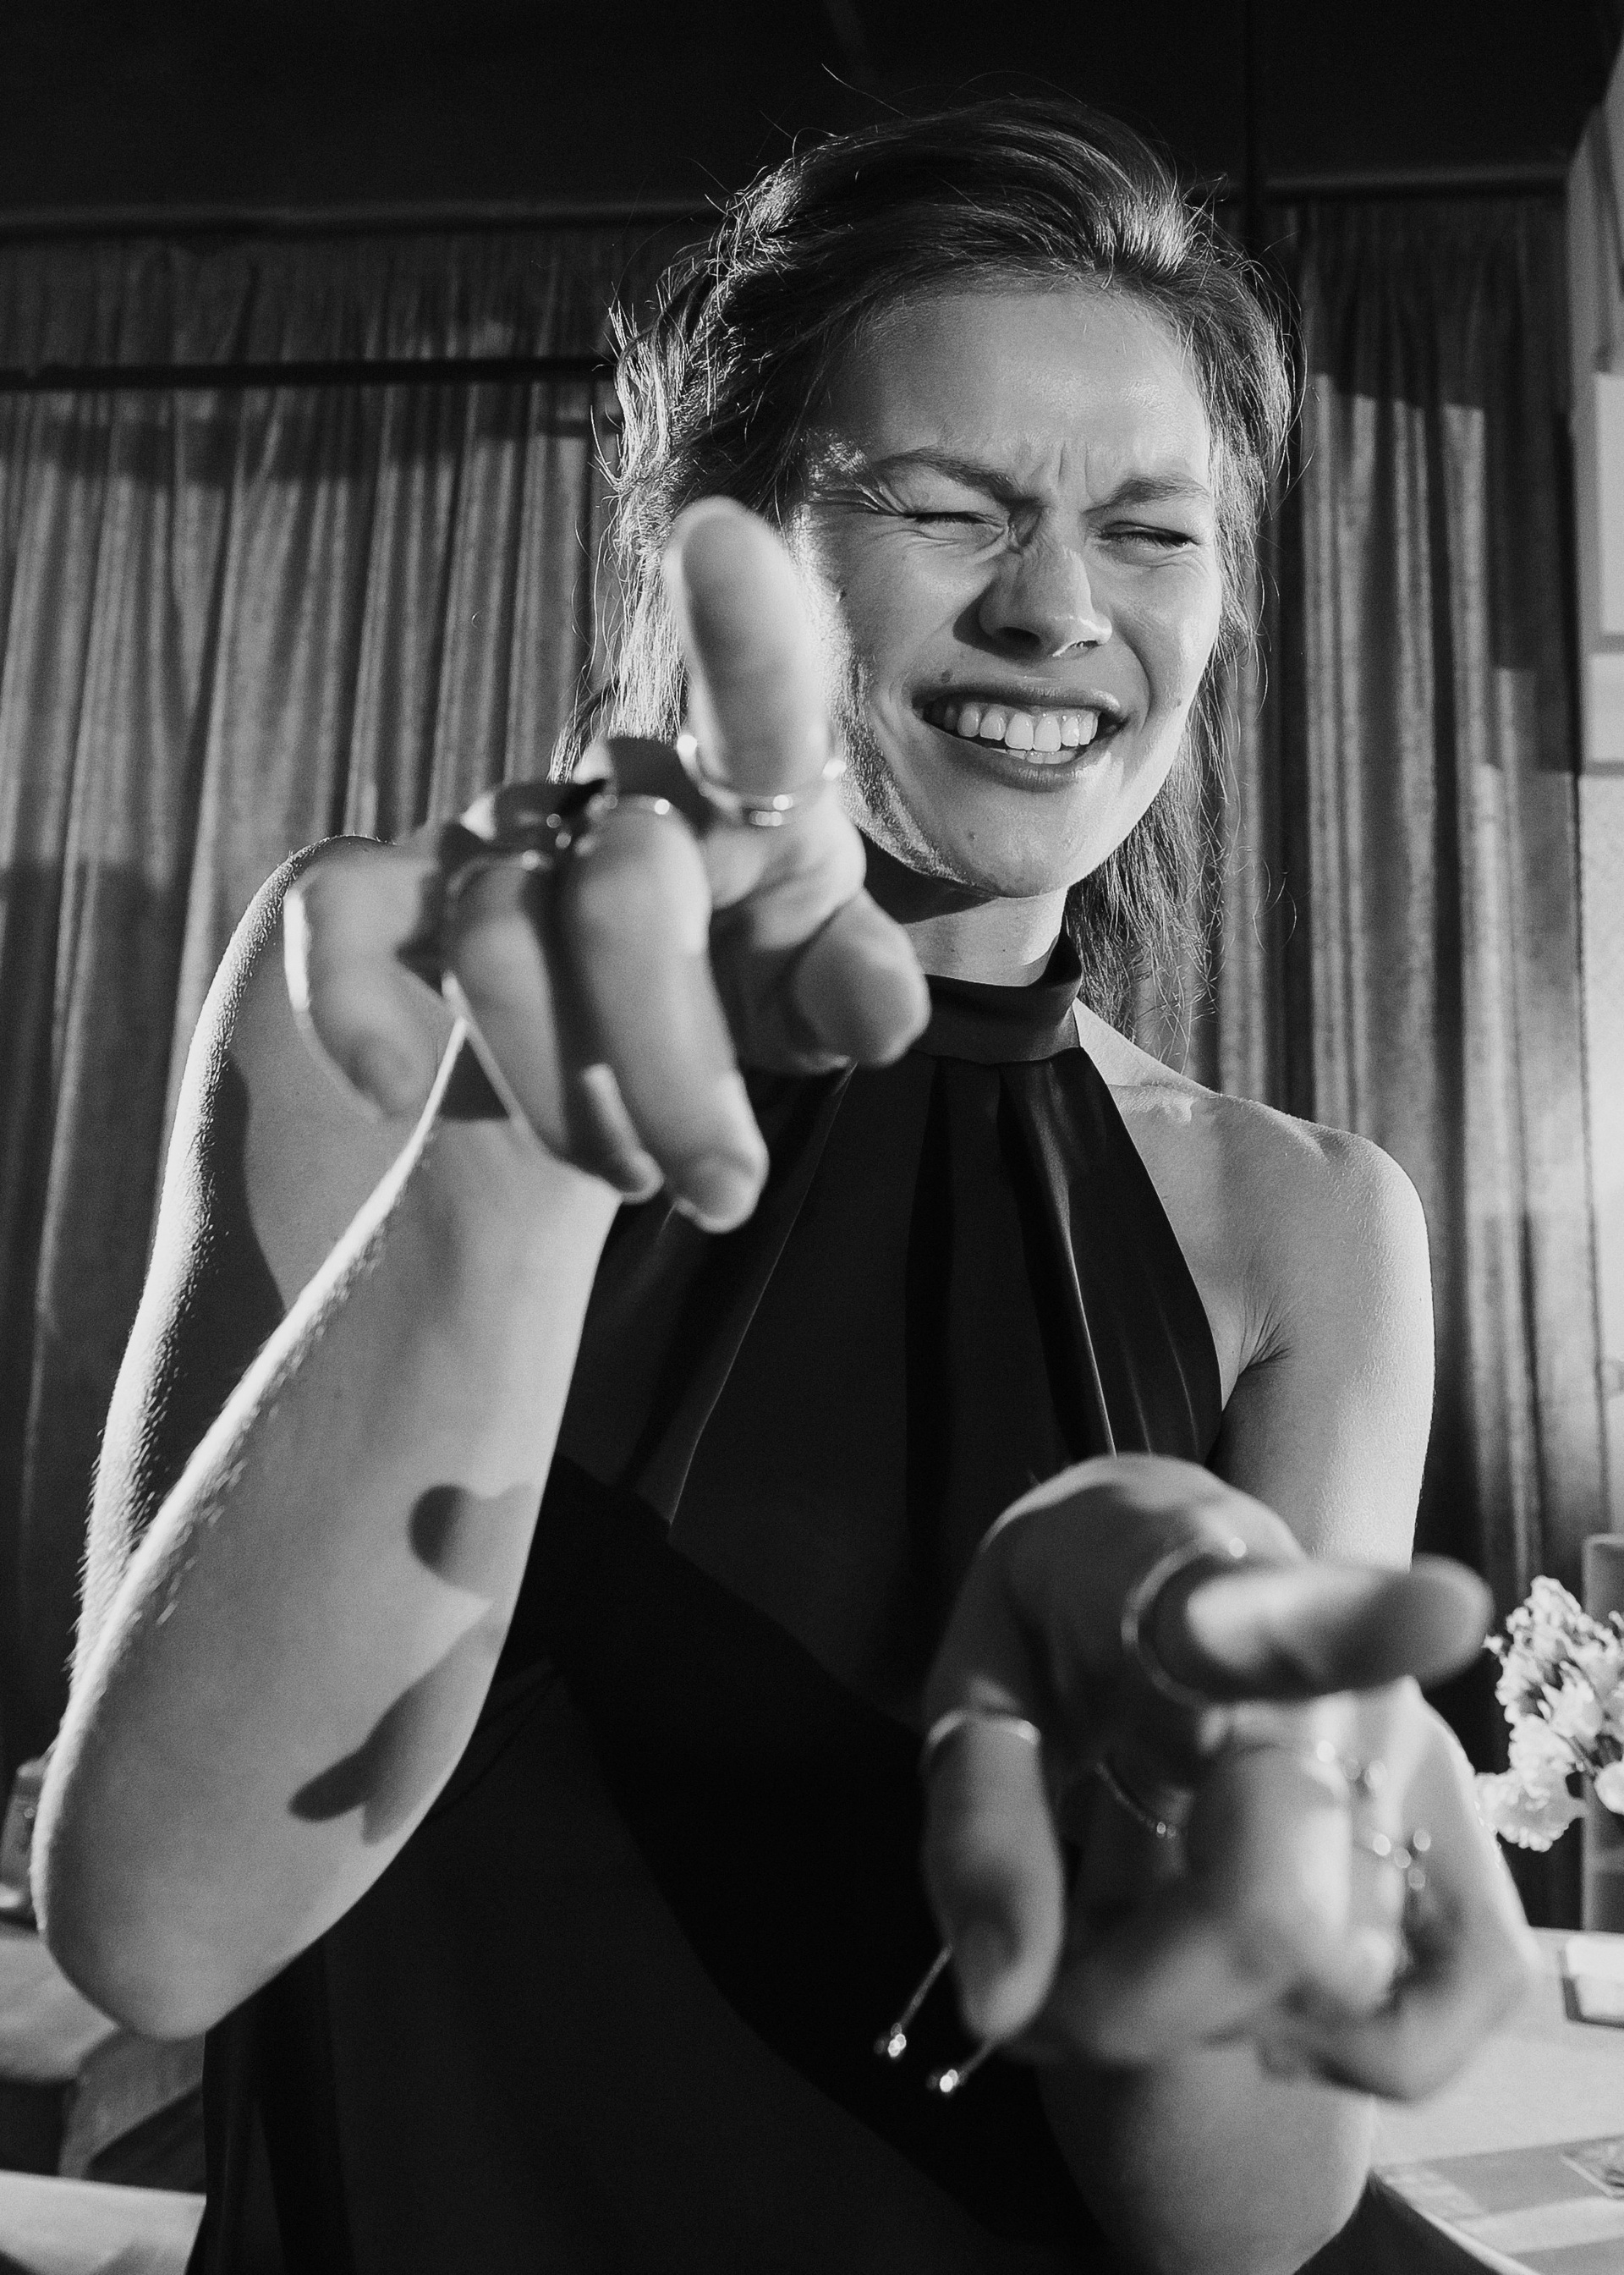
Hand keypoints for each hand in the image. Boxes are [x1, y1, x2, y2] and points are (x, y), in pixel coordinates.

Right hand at [282, 500, 929, 1230]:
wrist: (593, 1055)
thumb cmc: (731, 996)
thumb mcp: (804, 1004)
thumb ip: (847, 992)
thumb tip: (885, 1010)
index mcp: (735, 794)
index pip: (750, 706)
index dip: (739, 632)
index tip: (718, 538)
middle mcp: (605, 790)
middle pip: (623, 893)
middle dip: (676, 1071)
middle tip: (721, 1190)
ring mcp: (486, 837)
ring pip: (498, 940)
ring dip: (571, 1099)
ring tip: (640, 1174)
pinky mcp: (379, 893)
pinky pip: (338, 920)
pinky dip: (361, 1014)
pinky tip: (397, 1090)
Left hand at [921, 1455, 1537, 2099]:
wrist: (1166, 1542)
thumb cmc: (1060, 1610)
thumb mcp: (976, 1682)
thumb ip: (980, 1827)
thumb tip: (1003, 2001)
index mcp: (1201, 1611)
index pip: (1282, 1620)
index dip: (1365, 1625)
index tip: (1447, 1609)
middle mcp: (1343, 1686)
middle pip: (1275, 1916)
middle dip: (1132, 2000)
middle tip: (1039, 1978)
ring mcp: (1414, 1766)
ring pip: (1333, 1986)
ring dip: (1202, 2017)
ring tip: (1129, 1946)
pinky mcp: (1456, 1840)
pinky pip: (1434, 2017)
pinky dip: (1326, 2049)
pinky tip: (1245, 1988)